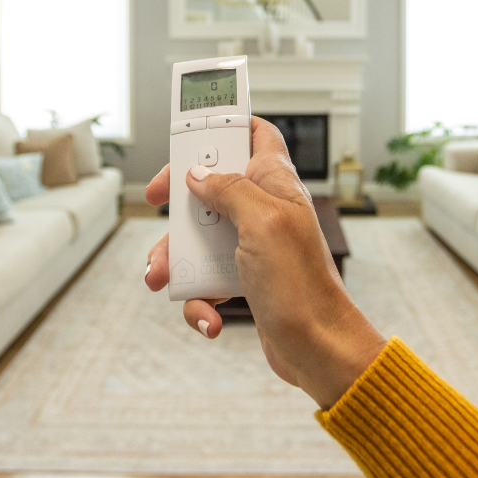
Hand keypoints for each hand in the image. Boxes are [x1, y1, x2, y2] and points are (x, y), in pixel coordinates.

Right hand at [144, 117, 385, 408]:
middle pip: (211, 186)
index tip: (187, 136)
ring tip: (161, 278)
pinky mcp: (244, 280)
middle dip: (180, 203)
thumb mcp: (263, 222)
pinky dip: (198, 299)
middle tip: (159, 205)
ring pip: (200, 237)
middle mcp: (264, 210)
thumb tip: (200, 174)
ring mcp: (253, 246)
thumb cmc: (301, 286)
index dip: (222, 127)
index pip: (254, 134)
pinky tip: (208, 315)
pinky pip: (205, 280)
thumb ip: (230, 189)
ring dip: (176, 260)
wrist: (318, 350)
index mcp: (275, 184)